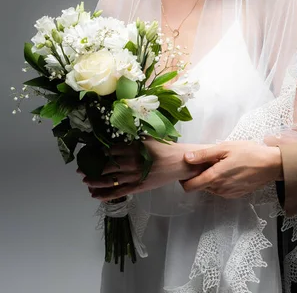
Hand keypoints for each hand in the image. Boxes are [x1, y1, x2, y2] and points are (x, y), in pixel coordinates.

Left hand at [81, 140, 209, 200]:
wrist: (180, 163)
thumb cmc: (165, 148)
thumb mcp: (148, 137)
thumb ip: (132, 138)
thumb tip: (116, 136)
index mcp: (134, 148)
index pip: (110, 150)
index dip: (97, 152)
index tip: (89, 152)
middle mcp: (132, 162)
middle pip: (106, 165)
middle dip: (91, 167)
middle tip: (81, 167)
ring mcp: (134, 176)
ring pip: (109, 181)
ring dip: (94, 181)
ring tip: (85, 180)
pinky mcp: (138, 187)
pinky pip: (119, 192)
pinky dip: (105, 195)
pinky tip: (95, 195)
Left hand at [182, 140, 282, 197]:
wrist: (270, 164)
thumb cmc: (248, 152)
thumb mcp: (225, 148)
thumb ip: (204, 154)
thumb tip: (186, 158)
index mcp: (215, 177)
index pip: (190, 187)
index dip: (184, 180)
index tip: (187, 170)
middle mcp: (220, 189)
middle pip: (200, 187)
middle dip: (199, 176)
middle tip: (207, 161)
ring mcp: (228, 193)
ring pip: (211, 188)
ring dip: (211, 178)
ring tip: (220, 164)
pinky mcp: (236, 194)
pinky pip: (221, 190)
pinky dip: (221, 182)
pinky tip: (229, 170)